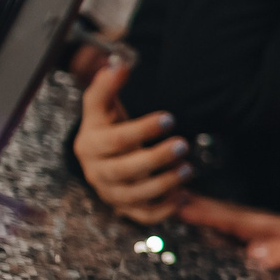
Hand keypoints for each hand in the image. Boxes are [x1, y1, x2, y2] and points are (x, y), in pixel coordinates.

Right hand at [73, 57, 189, 220]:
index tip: (169, 118)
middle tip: (184, 144)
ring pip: (137, 195)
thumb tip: (118, 63)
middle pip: (125, 170)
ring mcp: (111, 193)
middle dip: (156, 158)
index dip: (143, 129)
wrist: (98, 158)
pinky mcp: (125, 209)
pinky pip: (144, 216)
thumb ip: (107, 85)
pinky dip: (164, 209)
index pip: (116, 139)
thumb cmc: (105, 127)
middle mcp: (97, 172)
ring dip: (165, 183)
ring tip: (189, 168)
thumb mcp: (101, 106)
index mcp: (90, 144)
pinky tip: (183, 195)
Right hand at [181, 196, 279, 279]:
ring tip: (181, 208)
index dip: (207, 214)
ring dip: (211, 214)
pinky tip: (218, 234)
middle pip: (232, 214)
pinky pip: (249, 234)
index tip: (177, 205)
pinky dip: (228, 229)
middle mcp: (279, 229)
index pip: (237, 221)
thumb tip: (253, 252)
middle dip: (200, 207)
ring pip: (239, 222)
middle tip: (165, 197)